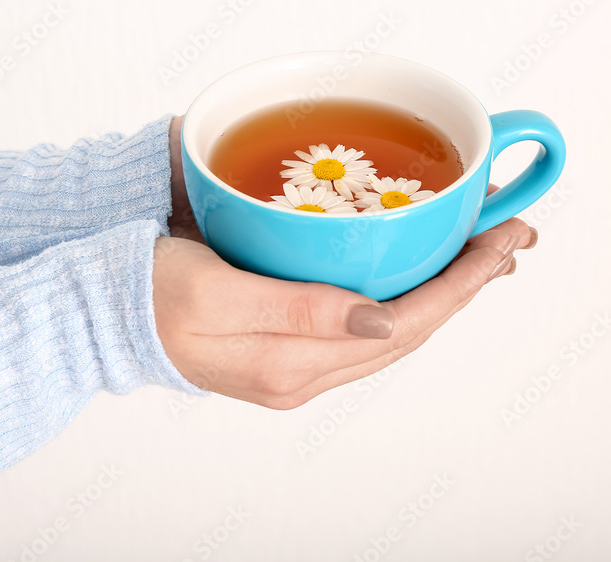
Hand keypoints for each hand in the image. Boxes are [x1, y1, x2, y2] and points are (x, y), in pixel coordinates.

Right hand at [157, 116, 536, 408]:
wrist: (102, 316)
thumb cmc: (147, 294)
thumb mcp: (217, 294)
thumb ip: (300, 310)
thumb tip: (382, 319)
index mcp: (291, 362)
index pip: (404, 323)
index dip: (461, 283)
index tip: (501, 241)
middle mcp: (303, 374)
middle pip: (411, 331)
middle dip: (466, 285)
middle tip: (508, 237)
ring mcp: (296, 368)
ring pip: (393, 333)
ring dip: (442, 294)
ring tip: (478, 255)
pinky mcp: (285, 353)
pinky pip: (364, 330)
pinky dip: (403, 301)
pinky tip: (413, 277)